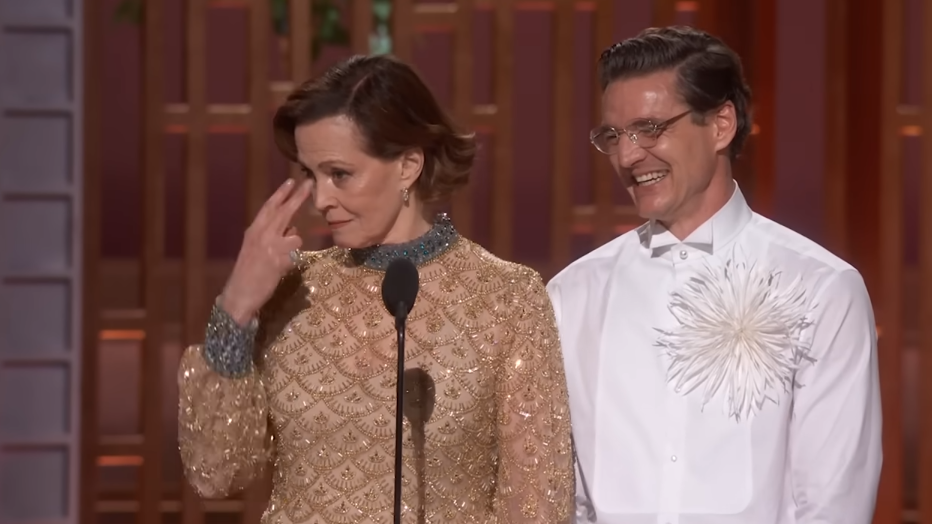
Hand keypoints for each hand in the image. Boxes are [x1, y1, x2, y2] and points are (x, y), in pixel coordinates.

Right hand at [219, 179, 311, 324]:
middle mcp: (261, 234)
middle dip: (298, 197)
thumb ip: (271, 236)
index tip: (291, 181)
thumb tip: (291, 229)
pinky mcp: (279, 260)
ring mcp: (271, 247)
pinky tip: (278, 271)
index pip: (269, 207)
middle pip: (284, 212)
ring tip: (278, 261)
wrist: (239, 294)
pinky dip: (291, 263)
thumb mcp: (255, 248)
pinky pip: (295, 256)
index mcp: (254, 231)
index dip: (280, 193)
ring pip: (295, 238)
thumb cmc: (248, 273)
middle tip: (310, 183)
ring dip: (293, 248)